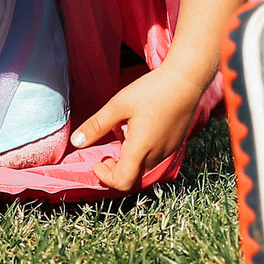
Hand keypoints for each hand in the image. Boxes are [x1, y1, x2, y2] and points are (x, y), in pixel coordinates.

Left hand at [72, 66, 203, 193]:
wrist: (187, 80)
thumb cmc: (152, 91)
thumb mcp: (118, 105)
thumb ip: (97, 126)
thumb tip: (77, 142)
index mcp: (140, 149)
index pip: (122, 183)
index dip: (106, 177)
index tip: (98, 161)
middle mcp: (156, 155)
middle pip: (132, 176)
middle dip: (115, 167)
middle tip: (107, 149)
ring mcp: (167, 151)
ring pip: (142, 166)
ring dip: (128, 156)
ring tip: (125, 128)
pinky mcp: (174, 144)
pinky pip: (154, 156)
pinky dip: (141, 150)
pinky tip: (140, 126)